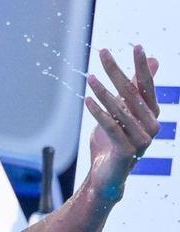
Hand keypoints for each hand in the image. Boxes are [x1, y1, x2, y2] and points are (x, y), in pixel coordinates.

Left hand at [84, 46, 160, 203]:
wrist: (107, 177)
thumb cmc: (113, 142)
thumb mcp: (123, 112)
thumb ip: (135, 89)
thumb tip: (154, 59)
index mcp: (152, 114)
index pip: (147, 85)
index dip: (141, 66)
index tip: (137, 46)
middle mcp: (152, 125)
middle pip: (132, 93)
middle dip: (117, 71)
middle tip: (103, 52)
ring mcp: (142, 139)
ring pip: (120, 110)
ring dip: (103, 91)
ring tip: (90, 76)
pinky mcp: (128, 150)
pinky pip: (112, 127)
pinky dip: (98, 112)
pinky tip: (87, 100)